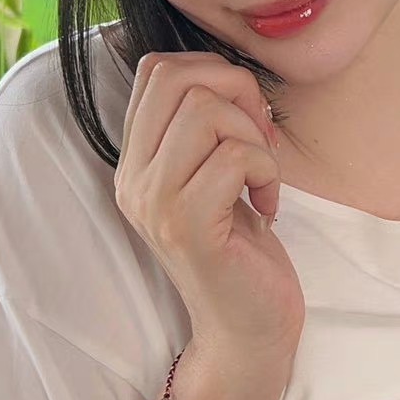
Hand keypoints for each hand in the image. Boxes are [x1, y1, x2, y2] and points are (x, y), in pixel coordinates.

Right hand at [116, 54, 304, 379]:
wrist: (247, 330)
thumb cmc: (242, 250)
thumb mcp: (217, 176)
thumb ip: (208, 127)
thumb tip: (232, 74)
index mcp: (135, 161)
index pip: (155, 69)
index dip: (213, 73)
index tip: (245, 117)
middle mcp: (132, 179)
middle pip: (175, 76)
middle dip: (236, 90)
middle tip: (261, 137)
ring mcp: (154, 203)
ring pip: (206, 112)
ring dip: (254, 136)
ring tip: (262, 175)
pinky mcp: (188, 227)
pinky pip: (234, 156)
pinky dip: (266, 170)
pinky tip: (267, 204)